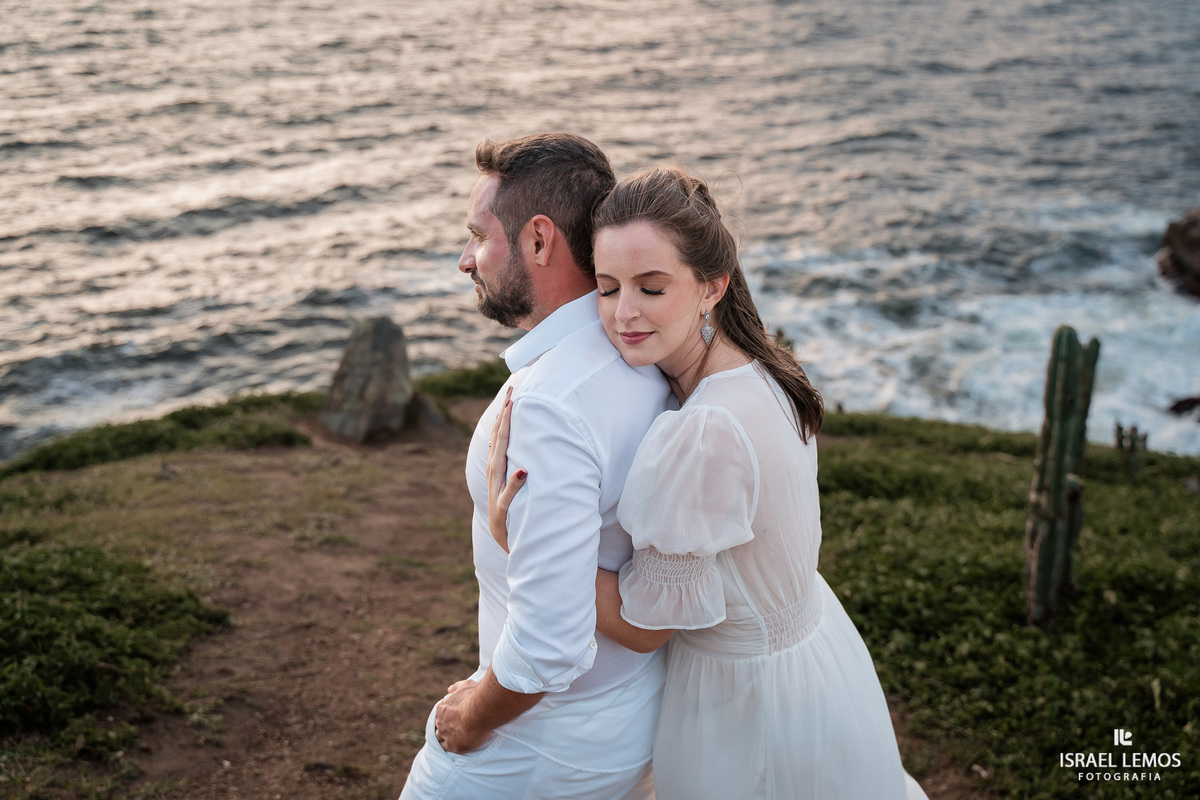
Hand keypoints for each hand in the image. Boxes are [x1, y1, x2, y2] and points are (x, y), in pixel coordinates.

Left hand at [433, 678, 491, 753]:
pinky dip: (450, 746)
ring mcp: (445, 734)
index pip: (441, 712)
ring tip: (457, 736)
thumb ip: (456, 687)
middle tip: (458, 725)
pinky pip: (446, 748)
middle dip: (446, 725)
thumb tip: (449, 690)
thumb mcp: (465, 685)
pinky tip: (456, 745)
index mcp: (442, 708)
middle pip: (440, 724)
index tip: (457, 715)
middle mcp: (440, 721)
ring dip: (446, 736)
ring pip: (441, 736)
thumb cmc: (474, 697)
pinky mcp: (452, 746)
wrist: (481, 712)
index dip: (448, 714)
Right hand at [486, 386, 526, 552]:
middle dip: (504, 415)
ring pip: (499, 459)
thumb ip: (518, 467)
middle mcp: (494, 476)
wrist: (508, 542)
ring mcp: (498, 491)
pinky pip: (510, 495)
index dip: (504, 414)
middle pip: (498, 440)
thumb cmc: (515, 513)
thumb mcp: (515, 486)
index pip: (499, 436)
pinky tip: (524, 469)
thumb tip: (527, 446)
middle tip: (511, 391)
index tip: (511, 392)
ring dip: (505, 436)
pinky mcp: (504, 509)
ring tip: (511, 414)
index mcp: (497, 469)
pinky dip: (516, 483)